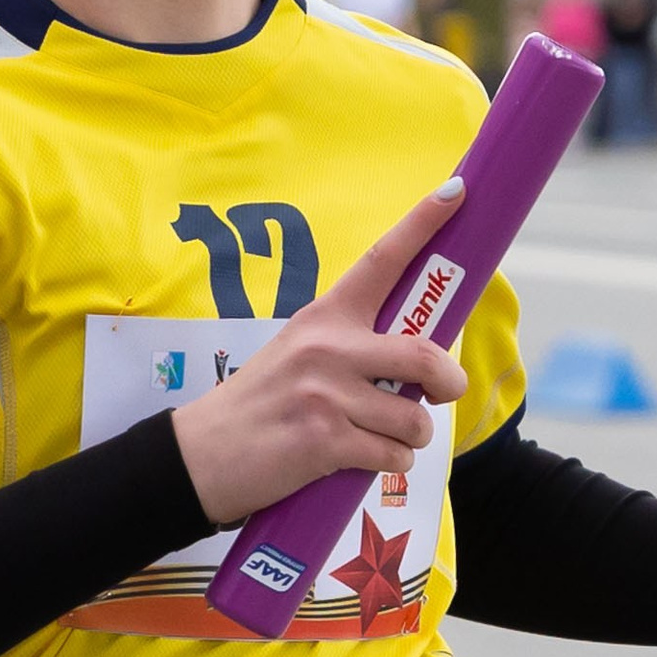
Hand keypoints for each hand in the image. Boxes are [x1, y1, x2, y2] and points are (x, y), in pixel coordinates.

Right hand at [172, 180, 470, 526]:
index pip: (381, 261)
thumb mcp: (295, 354)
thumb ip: (350, 347)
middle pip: (423, 355)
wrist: (200, 457)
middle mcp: (327, 348)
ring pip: (413, 418)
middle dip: (449, 381)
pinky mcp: (326, 441)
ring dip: (411, 437)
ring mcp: (327, 395)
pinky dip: (391, 464)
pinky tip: (362, 460)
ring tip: (382, 438)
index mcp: (323, 317)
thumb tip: (412, 362)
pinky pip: (393, 456)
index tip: (455, 192)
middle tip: (444, 392)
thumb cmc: (256, 406)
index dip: (422, 225)